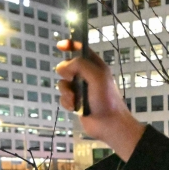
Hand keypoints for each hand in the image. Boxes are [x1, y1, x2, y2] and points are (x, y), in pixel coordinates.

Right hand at [55, 40, 144, 160]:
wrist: (109, 124)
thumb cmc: (106, 99)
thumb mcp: (96, 76)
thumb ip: (80, 65)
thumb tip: (63, 67)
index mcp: (96, 67)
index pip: (83, 51)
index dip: (71, 45)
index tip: (59, 46)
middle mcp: (88, 77)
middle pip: (68, 67)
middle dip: (65, 73)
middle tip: (71, 78)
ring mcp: (81, 90)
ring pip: (63, 83)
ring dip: (66, 91)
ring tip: (75, 99)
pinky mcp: (76, 103)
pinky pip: (63, 97)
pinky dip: (67, 102)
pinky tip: (74, 108)